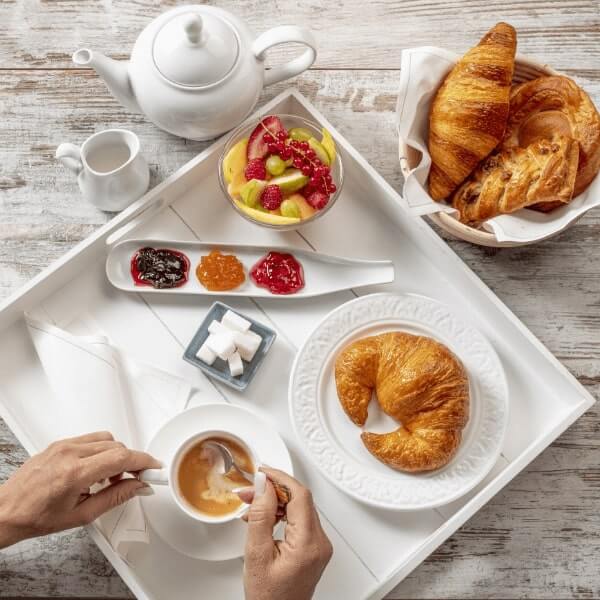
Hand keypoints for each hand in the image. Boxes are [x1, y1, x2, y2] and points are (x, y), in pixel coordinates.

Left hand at [0, 431, 160, 547]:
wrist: (6, 511)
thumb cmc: (36, 517)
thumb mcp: (82, 515)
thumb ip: (116, 497)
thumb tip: (138, 486)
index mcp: (75, 473)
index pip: (121, 457)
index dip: (143, 461)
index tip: (154, 467)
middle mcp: (69, 453)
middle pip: (117, 445)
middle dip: (130, 461)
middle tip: (135, 479)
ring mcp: (63, 445)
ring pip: (106, 438)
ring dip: (116, 455)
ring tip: (110, 478)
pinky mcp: (59, 442)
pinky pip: (91, 438)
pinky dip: (101, 450)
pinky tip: (96, 469)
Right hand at [238, 467, 332, 599]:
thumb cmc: (268, 598)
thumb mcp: (256, 554)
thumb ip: (260, 516)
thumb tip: (264, 486)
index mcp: (308, 543)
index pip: (300, 496)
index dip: (280, 478)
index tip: (262, 472)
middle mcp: (320, 543)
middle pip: (300, 500)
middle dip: (273, 490)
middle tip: (250, 490)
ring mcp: (319, 546)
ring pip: (299, 508)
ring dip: (275, 501)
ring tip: (251, 504)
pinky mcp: (314, 548)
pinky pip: (299, 520)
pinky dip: (281, 514)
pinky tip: (263, 517)